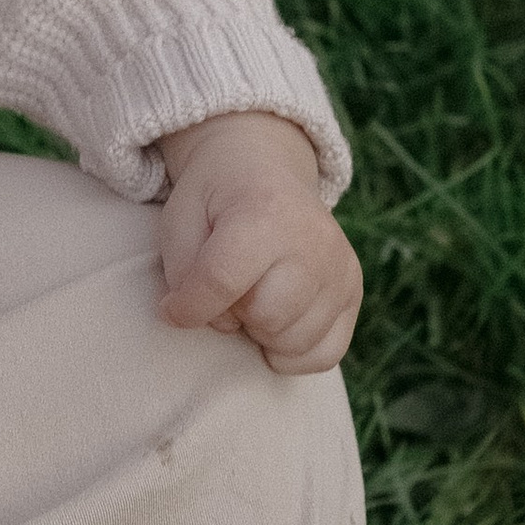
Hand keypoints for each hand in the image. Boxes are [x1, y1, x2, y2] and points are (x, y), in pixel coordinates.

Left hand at [154, 111, 359, 375]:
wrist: (263, 169)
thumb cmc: (215, 203)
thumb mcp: (180, 220)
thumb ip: (182, 273)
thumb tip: (191, 319)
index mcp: (264, 213)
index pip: (221, 282)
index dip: (188, 307)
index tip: (172, 307)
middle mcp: (313, 240)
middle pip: (265, 317)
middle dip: (234, 313)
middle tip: (230, 285)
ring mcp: (339, 266)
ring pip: (293, 341)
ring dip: (262, 332)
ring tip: (255, 294)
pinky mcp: (352, 289)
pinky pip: (324, 355)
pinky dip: (293, 352)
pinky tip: (278, 322)